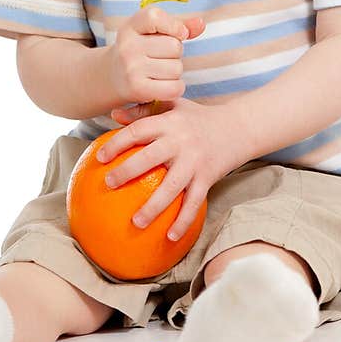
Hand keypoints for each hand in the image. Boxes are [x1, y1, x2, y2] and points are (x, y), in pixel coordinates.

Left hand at [97, 96, 240, 241]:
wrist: (239, 126)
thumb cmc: (198, 117)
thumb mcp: (174, 104)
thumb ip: (144, 109)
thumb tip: (113, 116)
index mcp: (169, 122)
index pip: (138, 131)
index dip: (117, 143)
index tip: (100, 157)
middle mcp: (180, 141)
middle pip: (149, 158)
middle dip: (127, 171)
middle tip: (108, 184)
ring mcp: (195, 162)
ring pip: (171, 187)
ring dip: (153, 207)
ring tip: (136, 222)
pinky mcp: (207, 178)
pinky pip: (193, 203)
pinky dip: (183, 221)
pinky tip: (169, 237)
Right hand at [105, 7, 205, 105]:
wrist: (113, 76)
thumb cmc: (141, 50)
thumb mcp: (153, 32)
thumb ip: (178, 25)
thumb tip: (201, 24)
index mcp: (131, 26)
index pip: (155, 17)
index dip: (174, 26)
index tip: (178, 34)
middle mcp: (128, 46)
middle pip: (174, 46)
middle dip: (176, 53)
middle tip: (162, 57)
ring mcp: (131, 68)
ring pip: (177, 68)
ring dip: (175, 72)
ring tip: (160, 71)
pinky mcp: (138, 89)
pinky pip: (174, 88)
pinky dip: (176, 88)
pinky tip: (164, 84)